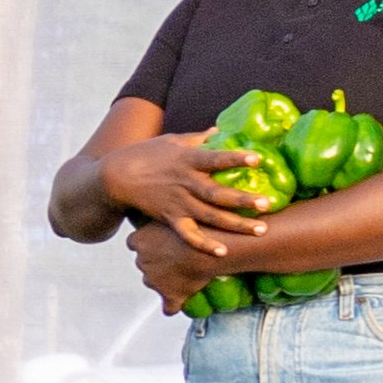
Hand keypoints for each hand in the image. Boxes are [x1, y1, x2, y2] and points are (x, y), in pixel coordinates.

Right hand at [94, 125, 271, 251]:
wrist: (116, 177)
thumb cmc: (145, 154)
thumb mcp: (172, 141)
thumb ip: (198, 138)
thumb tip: (219, 130)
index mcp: (187, 159)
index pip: (215, 158)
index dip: (236, 158)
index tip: (258, 158)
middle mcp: (185, 182)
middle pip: (217, 193)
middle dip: (243, 200)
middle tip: (267, 204)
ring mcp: (178, 202)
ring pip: (210, 216)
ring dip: (235, 224)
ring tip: (260, 229)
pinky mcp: (170, 218)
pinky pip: (189, 235)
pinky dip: (204, 244)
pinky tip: (222, 252)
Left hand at [124, 214, 230, 307]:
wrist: (214, 243)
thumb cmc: (197, 225)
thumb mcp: (175, 213)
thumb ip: (164, 216)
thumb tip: (164, 205)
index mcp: (139, 241)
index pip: (135, 244)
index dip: (149, 245)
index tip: (160, 242)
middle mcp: (142, 261)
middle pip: (145, 264)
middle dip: (157, 263)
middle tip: (176, 256)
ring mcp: (154, 279)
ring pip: (155, 283)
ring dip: (166, 281)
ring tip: (185, 273)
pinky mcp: (171, 295)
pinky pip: (169, 306)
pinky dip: (173, 306)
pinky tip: (177, 304)